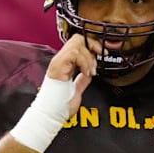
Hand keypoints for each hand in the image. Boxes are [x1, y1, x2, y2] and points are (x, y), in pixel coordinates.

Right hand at [9, 34, 99, 152]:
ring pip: (77, 43)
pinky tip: (86, 73)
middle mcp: (60, 60)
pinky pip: (74, 53)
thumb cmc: (59, 106)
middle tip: (99, 57)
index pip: (78, 44)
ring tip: (91, 71)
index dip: (92, 46)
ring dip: (89, 57)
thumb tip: (88, 75)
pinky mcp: (58, 66)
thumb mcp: (76, 90)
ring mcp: (58, 62)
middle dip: (92, 46)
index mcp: (63, 64)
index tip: (101, 54)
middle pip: (78, 38)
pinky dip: (85, 62)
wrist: (51, 114)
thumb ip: (81, 80)